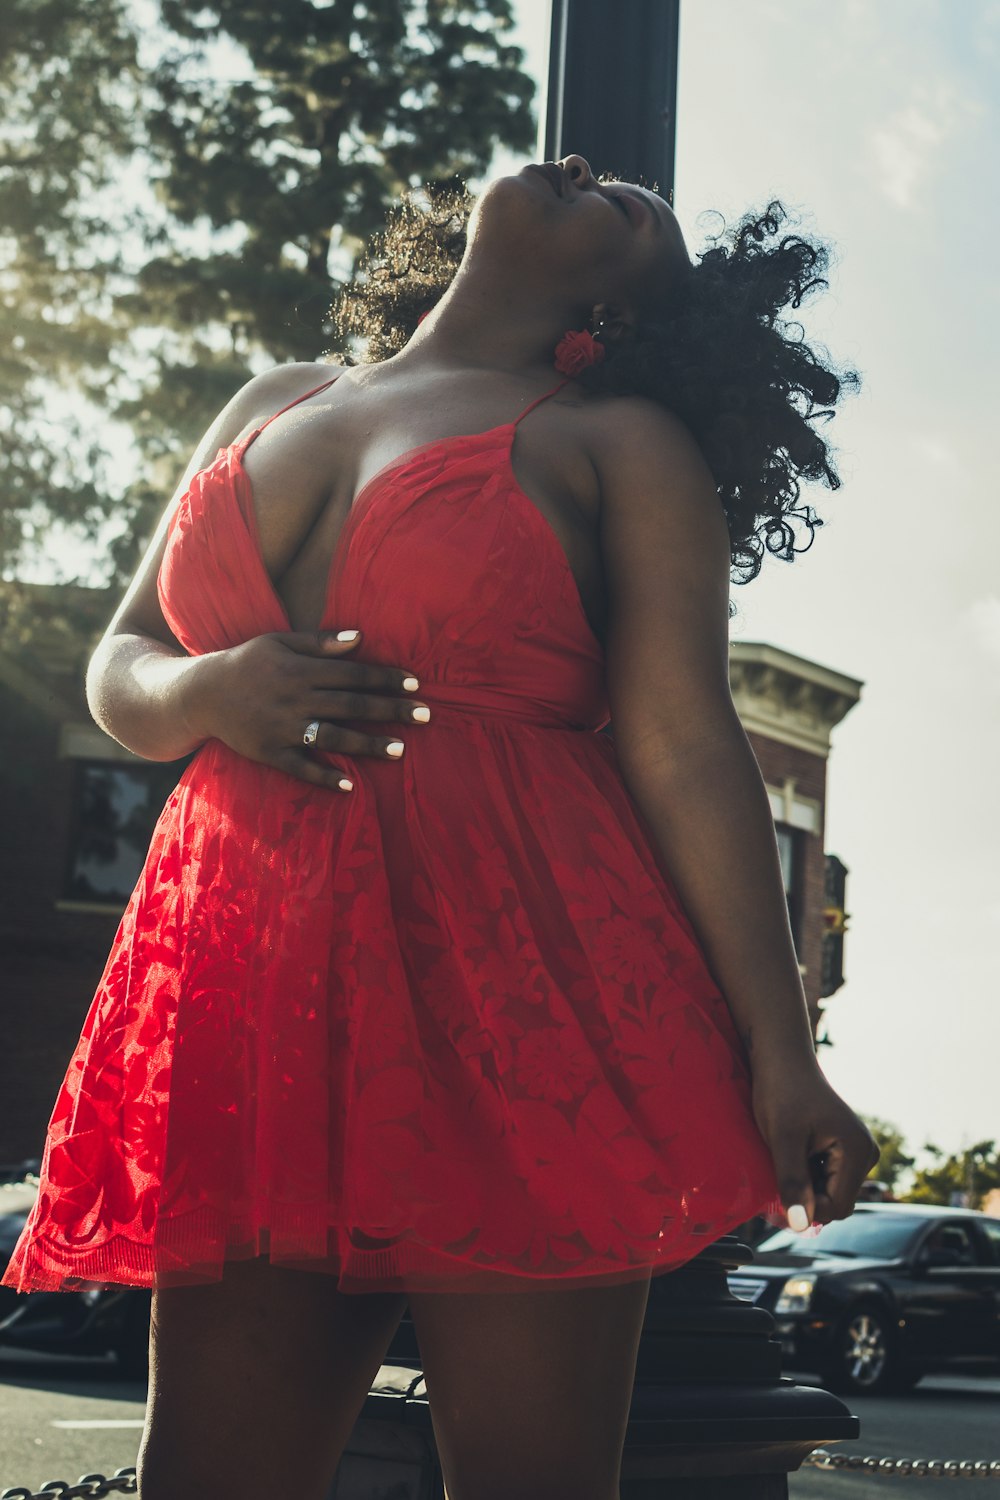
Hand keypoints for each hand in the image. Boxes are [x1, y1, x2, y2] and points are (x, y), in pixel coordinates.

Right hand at [188, 629, 428, 790]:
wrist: (201, 693)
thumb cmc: (247, 662)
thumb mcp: (279, 641)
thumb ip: (320, 642)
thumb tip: (361, 638)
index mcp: (300, 670)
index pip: (352, 674)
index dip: (385, 678)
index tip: (415, 684)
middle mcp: (295, 699)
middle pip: (351, 705)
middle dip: (390, 709)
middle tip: (425, 715)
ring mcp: (282, 729)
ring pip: (332, 738)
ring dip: (368, 744)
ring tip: (400, 749)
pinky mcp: (270, 753)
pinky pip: (301, 768)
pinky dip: (325, 778)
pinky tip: (352, 785)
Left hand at [751, 1063, 879, 1229]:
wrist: (783, 1061)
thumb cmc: (781, 1092)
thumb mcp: (782, 1139)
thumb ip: (793, 1182)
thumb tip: (800, 1225)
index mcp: (859, 1152)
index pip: (837, 1208)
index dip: (806, 1210)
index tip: (775, 1198)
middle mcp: (866, 1153)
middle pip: (836, 1203)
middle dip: (806, 1198)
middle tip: (775, 1176)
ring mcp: (858, 1150)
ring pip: (830, 1191)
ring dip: (805, 1185)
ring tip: (783, 1159)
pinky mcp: (846, 1148)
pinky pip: (829, 1177)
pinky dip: (808, 1174)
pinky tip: (792, 1154)